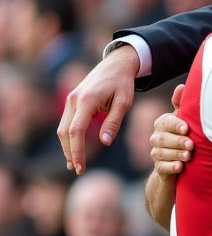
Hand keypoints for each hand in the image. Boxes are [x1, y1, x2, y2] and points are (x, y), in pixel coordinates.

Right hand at [57, 45, 140, 174]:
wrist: (115, 65)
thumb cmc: (123, 83)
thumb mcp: (124, 102)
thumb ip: (114, 122)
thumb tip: (104, 141)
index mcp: (87, 100)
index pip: (76, 131)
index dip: (76, 151)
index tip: (80, 166)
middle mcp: (74, 100)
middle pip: (66, 132)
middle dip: (70, 152)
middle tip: (78, 170)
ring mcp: (71, 100)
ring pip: (63, 128)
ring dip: (67, 147)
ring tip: (74, 164)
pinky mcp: (72, 101)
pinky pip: (67, 122)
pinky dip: (69, 137)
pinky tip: (74, 149)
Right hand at [150, 88, 192, 177]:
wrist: (181, 162)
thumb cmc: (185, 136)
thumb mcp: (185, 120)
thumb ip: (182, 105)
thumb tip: (182, 86)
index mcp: (163, 124)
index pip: (165, 122)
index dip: (175, 125)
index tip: (186, 128)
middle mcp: (157, 137)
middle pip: (163, 138)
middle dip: (177, 141)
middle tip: (191, 145)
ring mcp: (157, 153)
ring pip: (162, 153)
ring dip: (176, 154)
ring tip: (188, 156)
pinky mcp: (160, 168)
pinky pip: (162, 167)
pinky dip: (171, 167)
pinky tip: (180, 167)